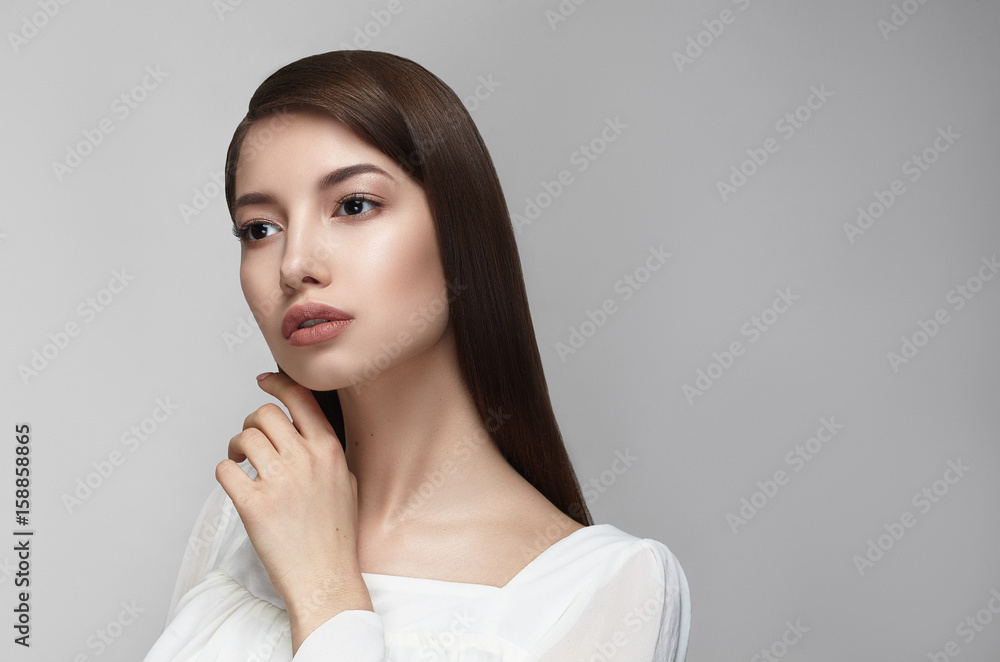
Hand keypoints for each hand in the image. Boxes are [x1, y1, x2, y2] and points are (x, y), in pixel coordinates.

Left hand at [215, 371, 372, 651]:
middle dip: (252, 421)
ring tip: (240, 461)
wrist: (326, 579)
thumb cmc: (336, 537)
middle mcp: (306, 460)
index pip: (300, 399)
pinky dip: (225, 471)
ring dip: (236, 446)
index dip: (278, 384)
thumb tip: (303, 431)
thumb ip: (328, 454)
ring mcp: (280, 482)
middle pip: (266, 414)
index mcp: (330, 451)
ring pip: (244, 437)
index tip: (264, 381)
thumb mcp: (347, 484)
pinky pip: (226, 470)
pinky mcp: (254, 505)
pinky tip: (235, 483)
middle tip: (250, 440)